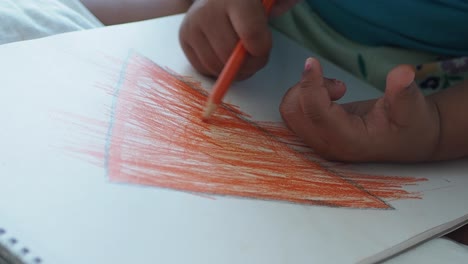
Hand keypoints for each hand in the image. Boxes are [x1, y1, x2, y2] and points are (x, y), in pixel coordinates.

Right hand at [179, 0, 298, 79]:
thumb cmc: (251, 1)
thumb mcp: (270, 0)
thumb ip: (283, 2)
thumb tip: (285, 6)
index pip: (252, 36)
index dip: (261, 51)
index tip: (263, 48)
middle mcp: (208, 9)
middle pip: (232, 56)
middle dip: (249, 64)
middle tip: (254, 56)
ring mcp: (192, 24)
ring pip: (216, 66)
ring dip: (233, 70)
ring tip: (240, 57)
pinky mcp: (184, 37)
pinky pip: (203, 68)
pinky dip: (218, 69)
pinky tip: (224, 56)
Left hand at [280, 58, 440, 161]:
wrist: (409, 139)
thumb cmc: (411, 123)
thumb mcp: (413, 106)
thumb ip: (403, 90)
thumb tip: (403, 73)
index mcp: (349, 141)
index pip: (316, 113)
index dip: (310, 85)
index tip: (313, 61)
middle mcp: (328, 145)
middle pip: (295, 112)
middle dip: (308, 87)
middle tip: (340, 85)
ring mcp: (319, 142)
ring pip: (289, 112)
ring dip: (304, 91)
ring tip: (336, 90)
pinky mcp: (314, 135)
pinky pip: (293, 113)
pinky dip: (302, 96)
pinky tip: (328, 95)